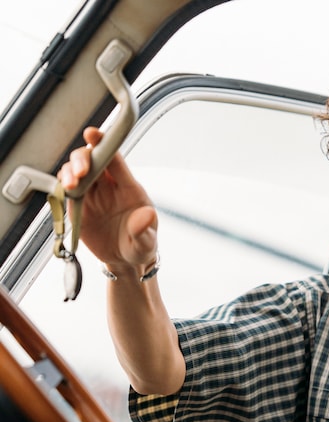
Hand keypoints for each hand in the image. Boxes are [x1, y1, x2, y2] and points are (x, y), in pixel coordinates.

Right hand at [59, 126, 157, 273]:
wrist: (124, 262)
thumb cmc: (140, 246)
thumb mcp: (146, 242)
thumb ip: (145, 229)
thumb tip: (148, 215)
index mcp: (129, 188)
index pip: (116, 159)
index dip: (104, 143)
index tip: (92, 134)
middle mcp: (109, 186)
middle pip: (92, 159)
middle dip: (83, 159)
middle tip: (80, 172)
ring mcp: (92, 194)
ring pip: (76, 171)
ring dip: (70, 172)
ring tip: (70, 185)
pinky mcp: (79, 204)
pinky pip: (67, 188)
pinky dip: (61, 185)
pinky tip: (64, 190)